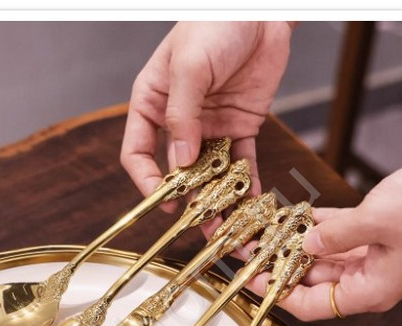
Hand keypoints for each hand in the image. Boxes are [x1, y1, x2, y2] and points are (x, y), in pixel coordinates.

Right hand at [120, 21, 293, 208]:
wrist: (263, 11)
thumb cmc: (216, 24)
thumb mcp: (190, 66)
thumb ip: (182, 115)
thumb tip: (179, 163)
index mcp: (152, 104)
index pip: (138, 152)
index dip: (146, 180)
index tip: (161, 201)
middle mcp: (178, 122)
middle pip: (176, 170)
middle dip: (187, 199)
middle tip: (198, 224)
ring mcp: (209, 128)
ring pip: (208, 173)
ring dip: (216, 201)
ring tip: (224, 227)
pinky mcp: (239, 128)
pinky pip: (240, 163)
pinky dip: (245, 185)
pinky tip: (249, 204)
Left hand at [245, 146, 401, 319]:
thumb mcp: (377, 221)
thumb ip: (335, 236)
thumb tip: (306, 244)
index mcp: (370, 290)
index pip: (311, 306)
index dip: (278, 295)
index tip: (251, 281)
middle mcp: (369, 279)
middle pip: (313, 281)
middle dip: (281, 265)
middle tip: (251, 249)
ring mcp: (373, 256)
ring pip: (323, 256)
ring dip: (296, 243)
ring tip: (265, 231)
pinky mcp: (377, 233)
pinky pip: (338, 234)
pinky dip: (318, 226)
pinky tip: (294, 215)